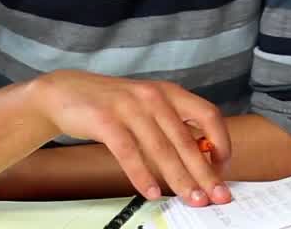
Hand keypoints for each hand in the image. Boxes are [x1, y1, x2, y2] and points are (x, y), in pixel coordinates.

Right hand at [31, 70, 231, 205]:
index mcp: (170, 92)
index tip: (224, 166)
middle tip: (217, 194)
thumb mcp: (148, 105)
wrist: (67, 92)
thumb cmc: (113, 104)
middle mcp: (154, 96)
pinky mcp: (106, 120)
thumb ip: (173, 125)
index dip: (221, 141)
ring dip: (179, 179)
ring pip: (162, 150)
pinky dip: (142, 176)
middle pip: (187, 140)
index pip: (208, 114)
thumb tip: (201, 156)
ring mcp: (130, 107)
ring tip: (191, 198)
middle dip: (205, 172)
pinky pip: (129, 153)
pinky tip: (152, 192)